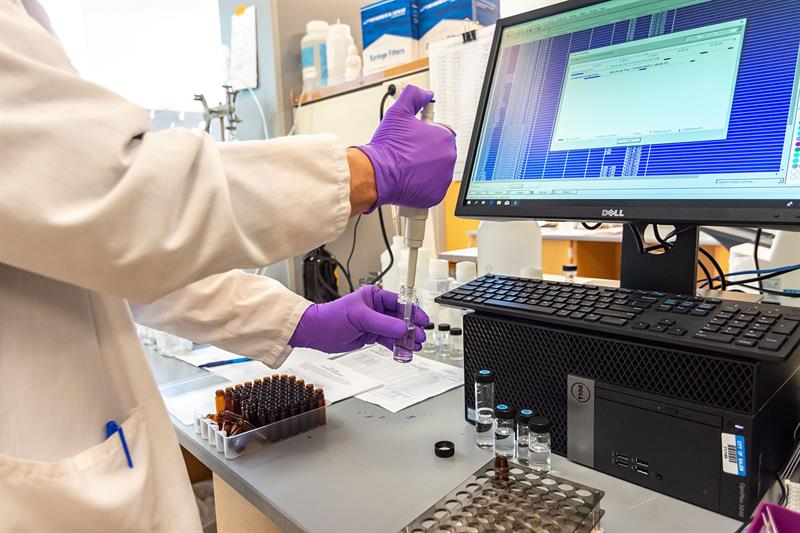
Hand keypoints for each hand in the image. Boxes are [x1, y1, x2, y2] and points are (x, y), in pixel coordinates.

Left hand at [288, 285, 428, 353]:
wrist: (317, 332)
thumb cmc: (332, 317)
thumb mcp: (359, 317)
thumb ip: (382, 324)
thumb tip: (402, 328)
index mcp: (374, 296)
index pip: (399, 302)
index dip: (412, 311)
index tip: (422, 319)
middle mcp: (376, 308)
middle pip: (400, 317)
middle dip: (411, 327)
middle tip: (420, 336)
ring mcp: (374, 322)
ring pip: (395, 330)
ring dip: (405, 338)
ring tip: (416, 345)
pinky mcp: (371, 335)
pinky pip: (388, 340)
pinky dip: (396, 345)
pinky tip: (404, 350)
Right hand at [355, 85, 456, 209]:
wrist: (378, 173)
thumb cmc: (387, 146)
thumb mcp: (398, 111)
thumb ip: (414, 95)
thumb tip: (425, 93)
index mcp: (445, 137)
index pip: (442, 135)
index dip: (427, 137)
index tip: (416, 141)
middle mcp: (448, 157)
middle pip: (440, 153)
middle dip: (427, 154)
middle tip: (408, 154)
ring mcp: (443, 178)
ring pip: (436, 171)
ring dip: (426, 170)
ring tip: (407, 167)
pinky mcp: (436, 194)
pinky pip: (432, 189)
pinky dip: (423, 186)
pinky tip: (409, 180)